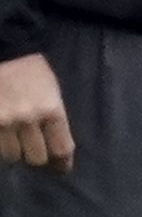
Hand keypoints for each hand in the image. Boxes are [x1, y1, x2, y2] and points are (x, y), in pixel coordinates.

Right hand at [0, 54, 72, 170]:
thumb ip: (54, 120)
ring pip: (11, 155)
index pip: (61, 150)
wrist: (2, 49)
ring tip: (12, 136)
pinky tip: (3, 133)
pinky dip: (0, 142)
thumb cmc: (29, 70)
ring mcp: (3, 119)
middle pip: (36, 158)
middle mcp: (27, 118)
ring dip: (12, 149)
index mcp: (50, 110)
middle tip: (30, 145)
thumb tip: (57, 152)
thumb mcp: (51, 92)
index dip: (61, 163)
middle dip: (34, 154)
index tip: (59, 167)